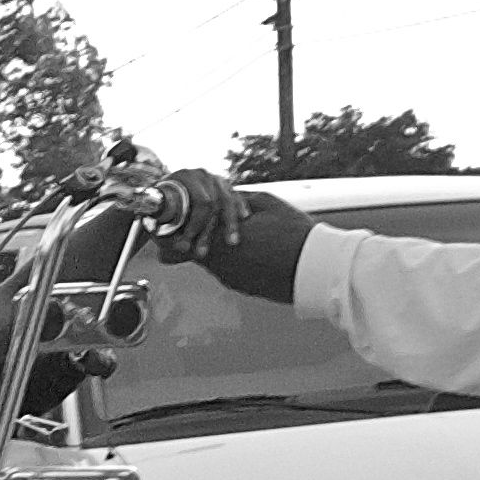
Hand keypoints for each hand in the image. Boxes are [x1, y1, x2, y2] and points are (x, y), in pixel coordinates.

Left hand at [154, 171, 313, 303]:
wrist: (314, 267)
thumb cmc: (293, 233)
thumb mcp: (266, 203)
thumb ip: (238, 198)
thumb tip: (225, 193)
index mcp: (220, 236)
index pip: (182, 235)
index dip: (172, 230)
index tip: (166, 225)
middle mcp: (218, 261)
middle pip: (191, 250)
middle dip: (192, 239)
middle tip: (190, 231)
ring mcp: (228, 276)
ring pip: (210, 260)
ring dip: (215, 249)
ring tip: (231, 239)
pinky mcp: (240, 286)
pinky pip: (227, 270)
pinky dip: (231, 261)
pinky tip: (249, 253)